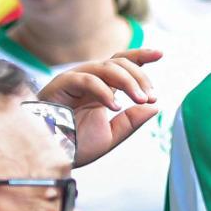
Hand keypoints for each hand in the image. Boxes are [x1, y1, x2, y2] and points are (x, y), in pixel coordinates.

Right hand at [36, 49, 162, 166]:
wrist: (50, 155)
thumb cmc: (75, 145)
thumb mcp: (110, 135)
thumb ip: (131, 121)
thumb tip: (155, 107)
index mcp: (101, 88)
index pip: (122, 63)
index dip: (140, 56)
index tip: (160, 54)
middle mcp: (89, 79)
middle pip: (119, 62)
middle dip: (140, 77)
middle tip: (151, 96)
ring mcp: (74, 79)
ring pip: (106, 67)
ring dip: (128, 81)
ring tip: (140, 100)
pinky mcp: (61, 85)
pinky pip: (87, 79)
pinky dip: (104, 91)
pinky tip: (115, 106)